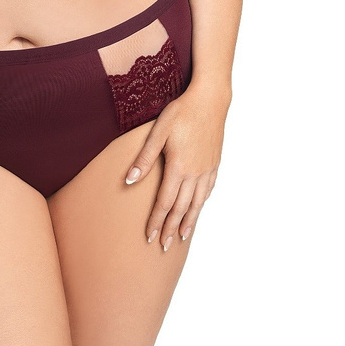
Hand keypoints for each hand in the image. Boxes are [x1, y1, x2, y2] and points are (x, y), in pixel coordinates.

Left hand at [124, 82, 229, 250]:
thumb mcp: (158, 131)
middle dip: (171, 228)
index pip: (165, 202)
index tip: (149, 236)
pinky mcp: (215, 163)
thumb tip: (129, 180)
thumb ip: (144, 157)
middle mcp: (195, 173)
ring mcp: (207, 169)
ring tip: (182, 237)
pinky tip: (198, 209)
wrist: (210, 100)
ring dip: (188, 222)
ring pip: (197, 203)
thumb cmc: (181, 112)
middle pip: (181, 208)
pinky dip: (201, 205)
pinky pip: (208, 191)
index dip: (156, 220)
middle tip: (163, 246)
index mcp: (178, 166)